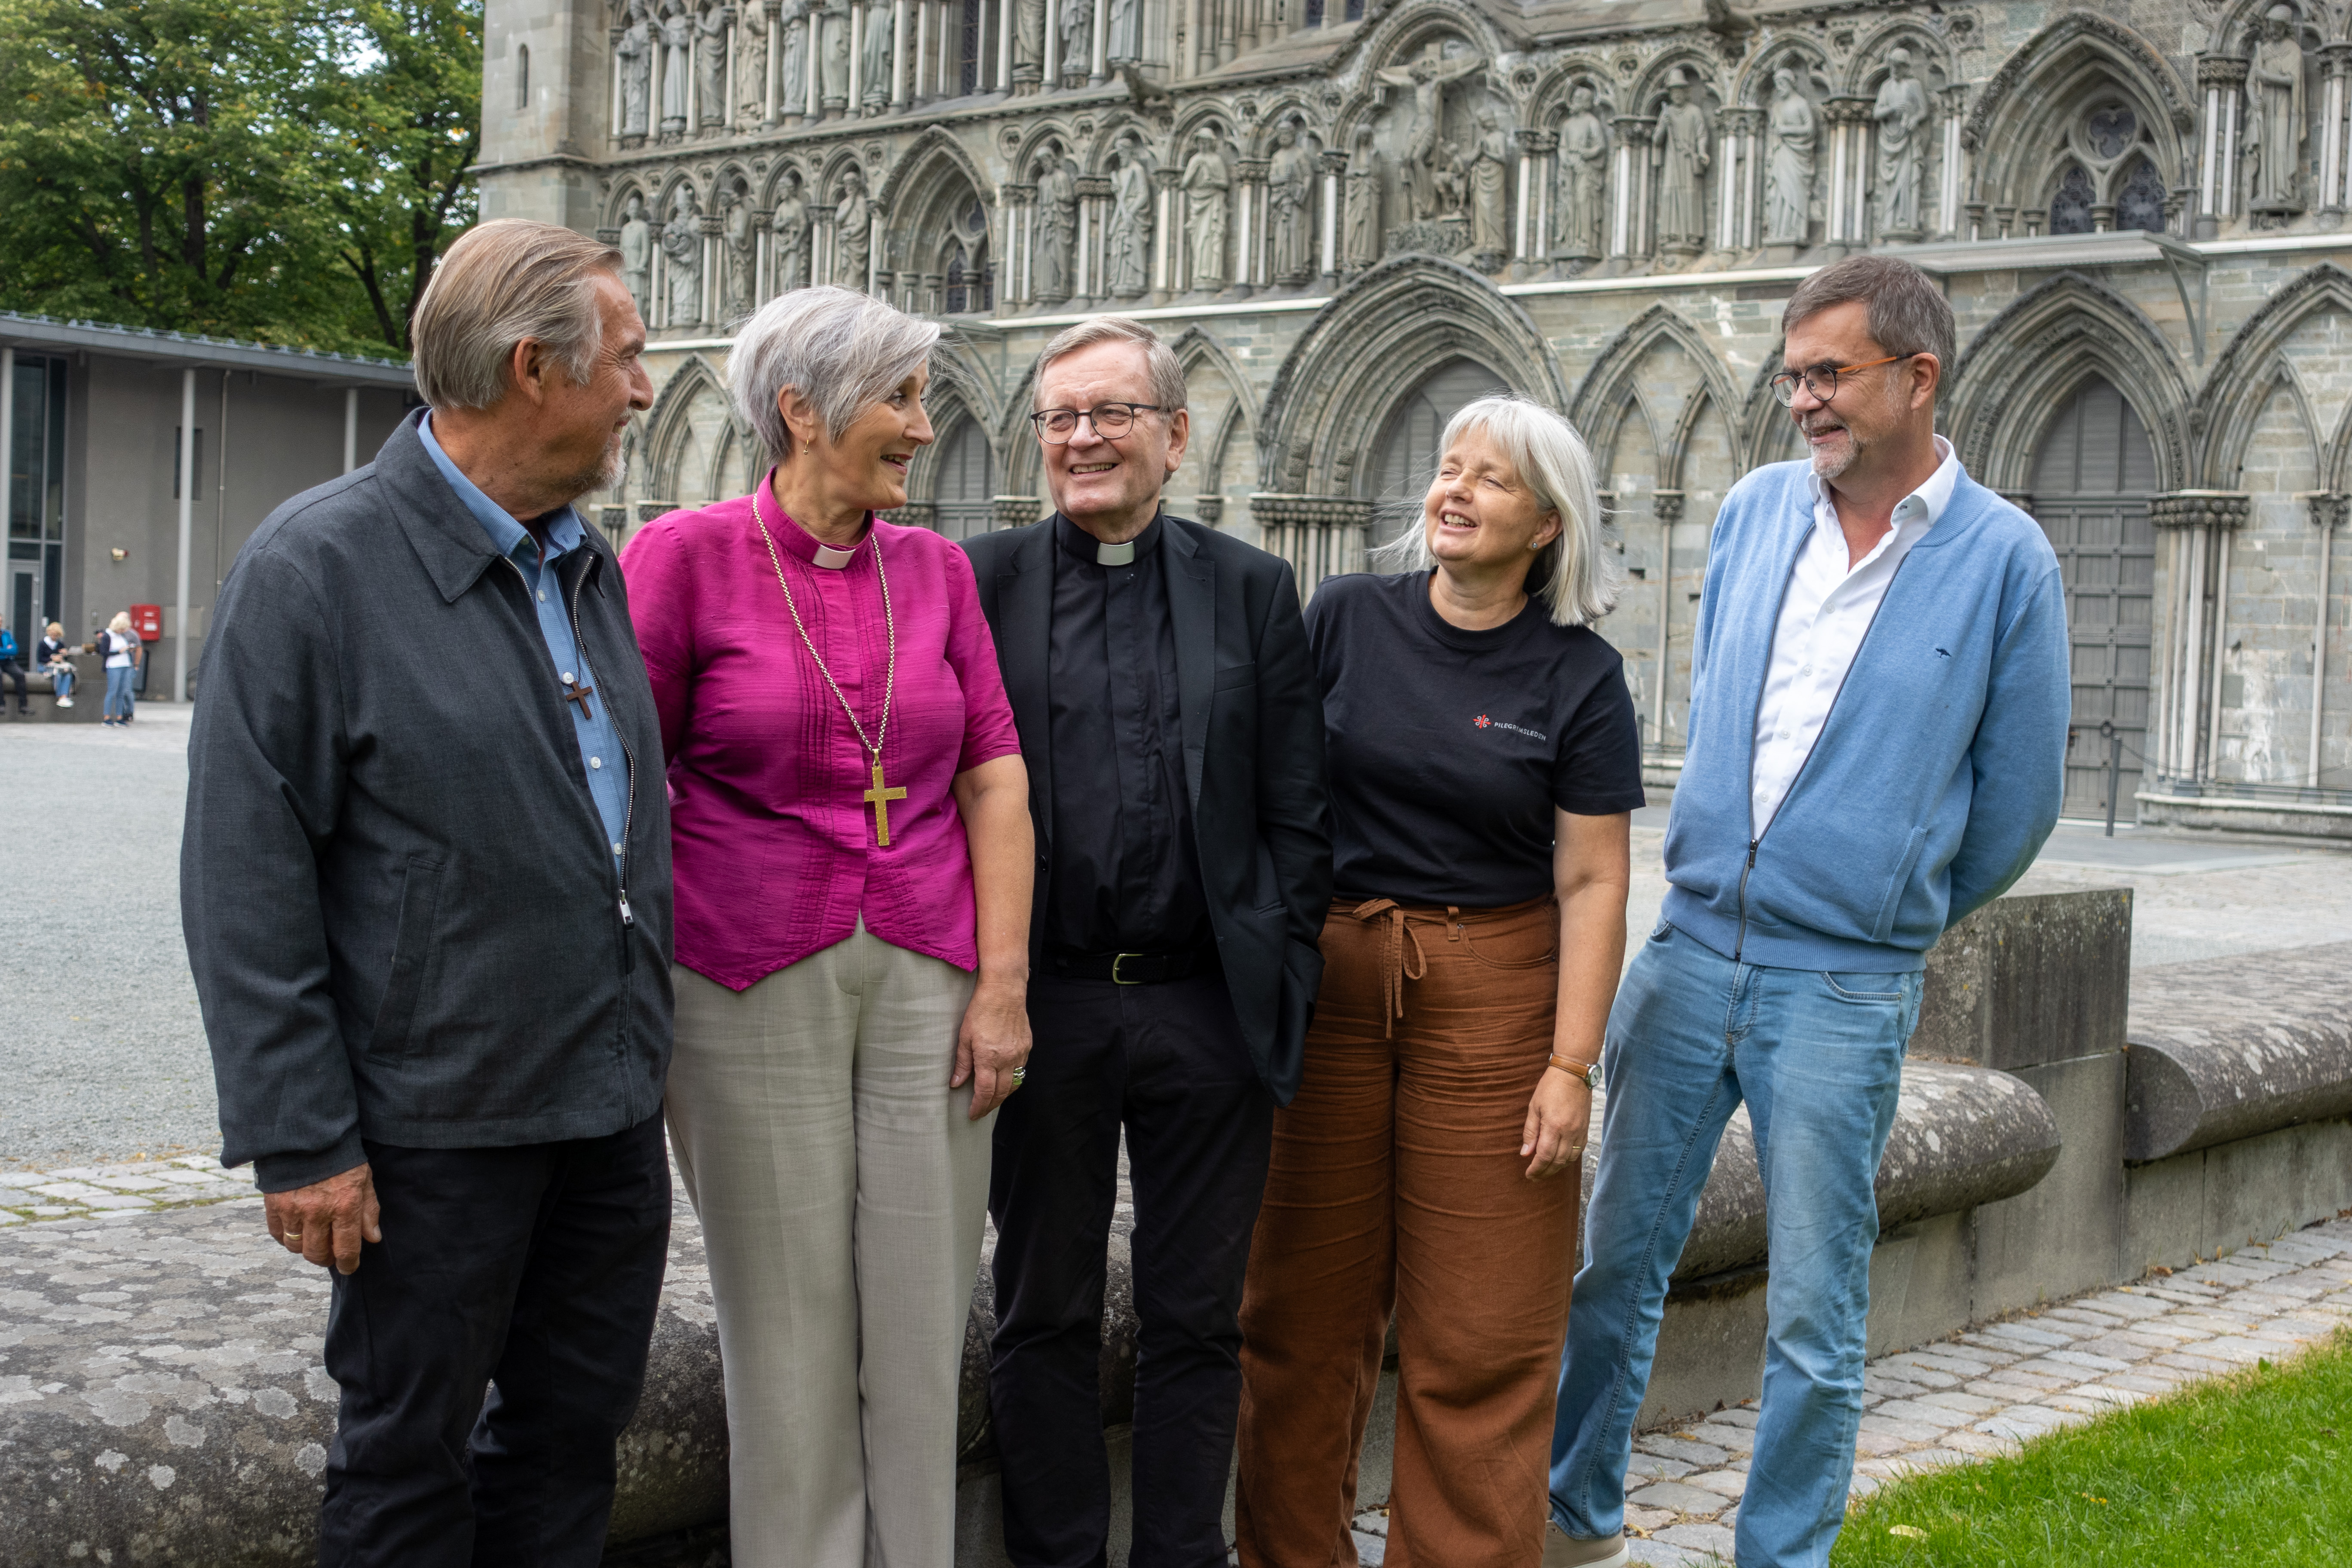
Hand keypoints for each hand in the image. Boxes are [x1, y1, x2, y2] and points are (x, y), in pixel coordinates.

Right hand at [263, 1163, 381, 1273]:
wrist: (308, 1135)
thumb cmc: (340, 1157)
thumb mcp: (364, 1179)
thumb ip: (369, 1210)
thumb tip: (373, 1238)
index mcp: (344, 1206)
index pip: (346, 1249)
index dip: (348, 1264)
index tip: (349, 1267)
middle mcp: (318, 1212)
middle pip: (317, 1254)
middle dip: (326, 1259)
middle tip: (330, 1254)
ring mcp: (293, 1209)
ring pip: (295, 1247)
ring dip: (305, 1248)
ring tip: (313, 1239)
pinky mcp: (273, 1204)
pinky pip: (277, 1234)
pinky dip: (286, 1237)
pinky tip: (295, 1230)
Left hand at [952, 974, 1031, 1120]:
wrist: (1004, 990)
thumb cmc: (981, 1009)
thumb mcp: (964, 1036)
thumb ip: (962, 1062)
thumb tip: (956, 1084)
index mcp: (989, 1057)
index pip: (985, 1092)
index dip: (979, 1107)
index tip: (973, 1114)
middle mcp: (1007, 1059)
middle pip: (1001, 1093)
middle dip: (990, 1106)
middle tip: (981, 1111)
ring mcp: (1020, 1053)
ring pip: (1014, 1084)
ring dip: (1002, 1096)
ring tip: (991, 1100)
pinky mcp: (1026, 1046)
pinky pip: (1021, 1070)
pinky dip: (1012, 1080)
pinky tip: (1004, 1079)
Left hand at [1520, 1068, 1591, 1180]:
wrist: (1573, 1074)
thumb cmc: (1550, 1087)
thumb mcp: (1534, 1107)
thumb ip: (1530, 1131)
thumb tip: (1525, 1153)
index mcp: (1554, 1126)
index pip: (1545, 1156)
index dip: (1536, 1169)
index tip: (1529, 1175)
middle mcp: (1569, 1132)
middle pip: (1558, 1161)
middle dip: (1545, 1172)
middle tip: (1535, 1177)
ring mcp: (1580, 1131)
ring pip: (1569, 1159)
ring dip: (1557, 1168)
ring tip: (1545, 1170)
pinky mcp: (1585, 1129)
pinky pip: (1578, 1151)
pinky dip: (1568, 1159)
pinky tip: (1560, 1160)